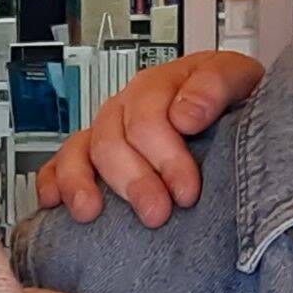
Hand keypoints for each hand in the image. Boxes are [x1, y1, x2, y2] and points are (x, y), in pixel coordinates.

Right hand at [39, 49, 261, 225]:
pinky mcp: (95, 153)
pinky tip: (54, 202)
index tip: (187, 191)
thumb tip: (184, 114)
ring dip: (82, 182)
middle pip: (112, 140)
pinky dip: (53, 181)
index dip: (166, 157)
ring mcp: (109, 128)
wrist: (236, 116)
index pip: (149, 118)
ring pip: (81, 150)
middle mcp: (130, 105)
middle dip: (133, 181)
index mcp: (162, 84)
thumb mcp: (238, 79)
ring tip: (91, 212)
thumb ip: (215, 86)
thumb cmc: (236, 102)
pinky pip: (61, 162)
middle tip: (157, 213)